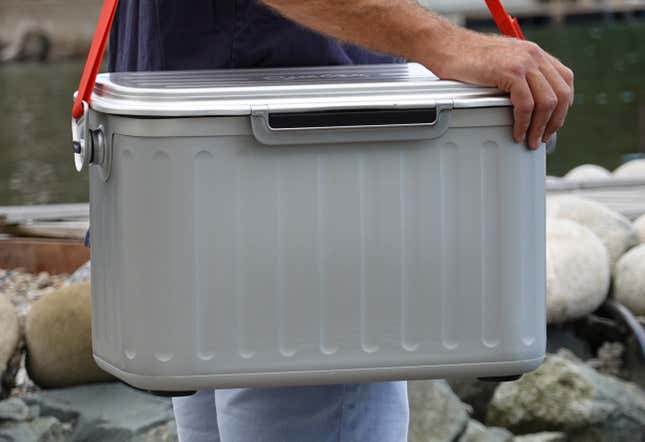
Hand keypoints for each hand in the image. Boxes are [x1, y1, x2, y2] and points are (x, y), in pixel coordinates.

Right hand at [426, 28, 573, 149]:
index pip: (564, 80)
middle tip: (542, 137)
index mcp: (535, 53)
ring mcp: (524, 62)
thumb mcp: (502, 63)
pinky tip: (518, 132)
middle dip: (554, 121)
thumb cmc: (467, 58)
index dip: (563, 106)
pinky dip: (524, 123)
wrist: (448, 47)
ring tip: (530, 140)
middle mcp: (534, 55)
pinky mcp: (510, 72)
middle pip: (561, 93)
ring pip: (547, 101)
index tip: (552, 122)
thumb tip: (527, 103)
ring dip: (540, 126)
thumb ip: (518, 76)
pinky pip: (526, 104)